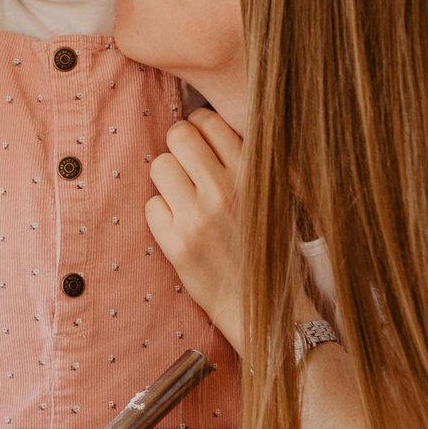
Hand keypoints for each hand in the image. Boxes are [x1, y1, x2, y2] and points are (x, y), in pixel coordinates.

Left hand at [144, 108, 248, 352]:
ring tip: (183, 198)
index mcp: (255, 172)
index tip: (203, 148)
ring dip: (167, 179)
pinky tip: (180, 227)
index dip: (200, 130)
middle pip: (178, 134)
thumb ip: (248, 160)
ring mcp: (199, 217)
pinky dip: (161, 214)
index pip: (207, 120)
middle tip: (188, 170)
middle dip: (179, 148)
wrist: (266, 308)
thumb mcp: (277, 195)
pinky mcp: (177, 244)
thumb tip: (207, 123)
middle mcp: (226, 190)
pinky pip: (150, 204)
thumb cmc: (270, 248)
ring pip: (159, 165)